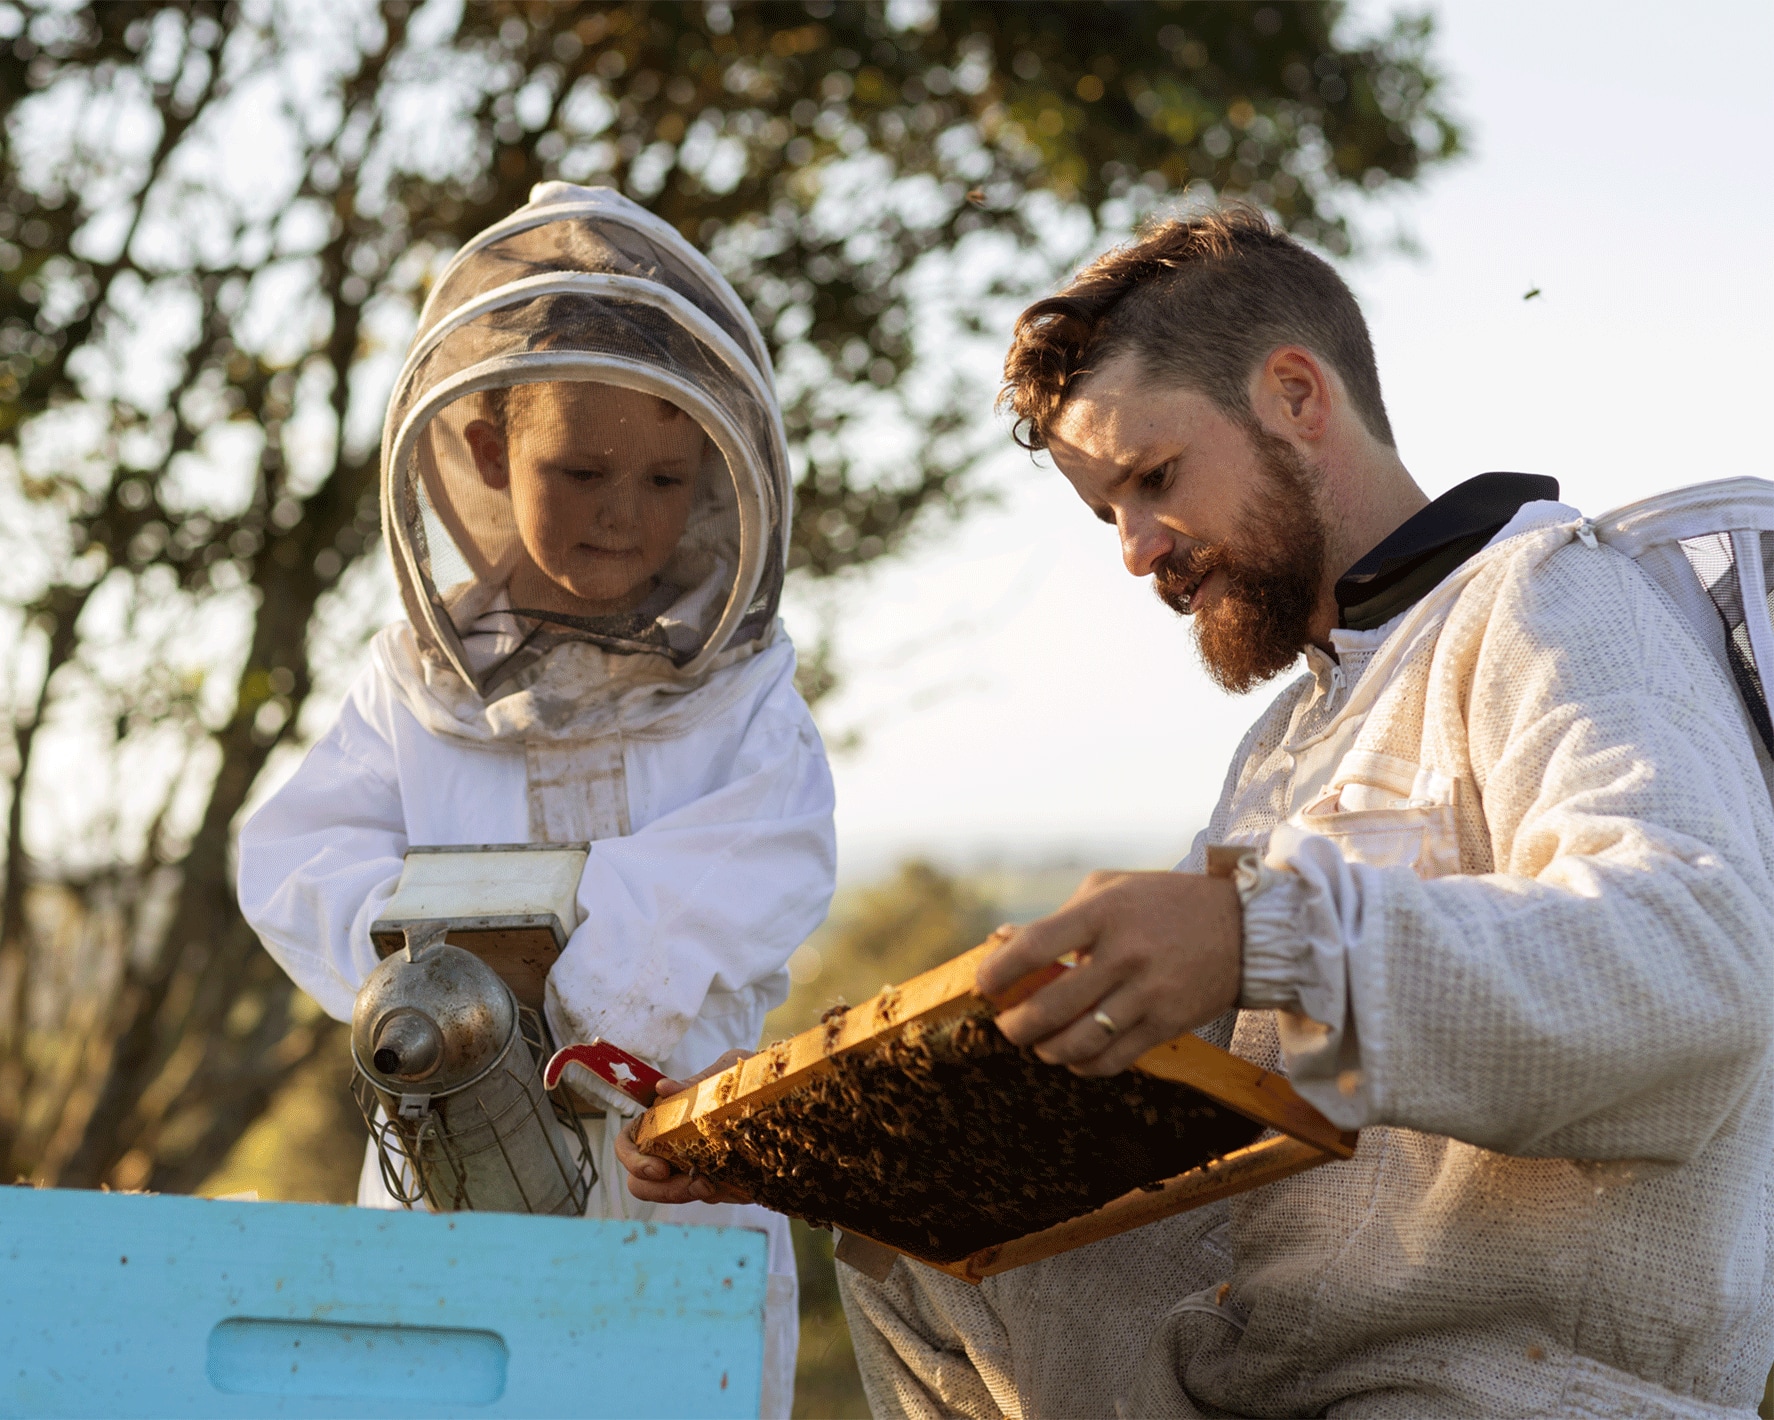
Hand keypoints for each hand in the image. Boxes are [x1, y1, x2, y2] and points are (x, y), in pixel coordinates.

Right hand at [615, 1048, 750, 1204]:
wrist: (788, 1095)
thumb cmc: (749, 1076)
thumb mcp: (725, 1074)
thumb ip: (696, 1083)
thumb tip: (663, 1087)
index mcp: (664, 1118)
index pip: (628, 1141)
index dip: (632, 1159)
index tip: (659, 1168)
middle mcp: (671, 1144)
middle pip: (639, 1181)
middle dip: (660, 1190)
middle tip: (692, 1183)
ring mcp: (692, 1164)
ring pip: (671, 1193)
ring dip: (686, 1194)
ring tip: (712, 1184)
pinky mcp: (717, 1179)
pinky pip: (706, 1196)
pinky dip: (716, 1193)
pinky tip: (732, 1183)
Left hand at [976, 870, 1241, 1075]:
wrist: (1245, 928)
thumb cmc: (1165, 903)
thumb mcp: (1111, 888)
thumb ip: (1060, 915)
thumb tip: (1003, 940)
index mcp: (1104, 913)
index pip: (1035, 946)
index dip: (999, 971)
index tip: (985, 986)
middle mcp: (1124, 953)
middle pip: (1050, 1006)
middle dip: (1016, 1025)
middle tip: (1007, 1026)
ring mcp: (1147, 992)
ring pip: (1078, 1041)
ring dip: (1046, 1051)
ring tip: (1039, 1045)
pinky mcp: (1167, 1023)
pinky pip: (1113, 1058)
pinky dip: (1084, 1065)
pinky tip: (1074, 1057)